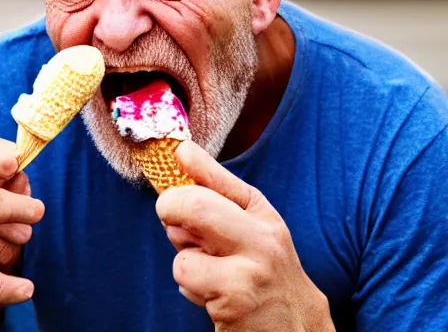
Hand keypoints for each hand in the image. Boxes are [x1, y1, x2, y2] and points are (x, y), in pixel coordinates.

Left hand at [156, 141, 334, 331]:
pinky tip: (213, 293)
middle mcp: (261, 237)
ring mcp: (249, 271)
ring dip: (184, 259)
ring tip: (209, 268)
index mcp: (261, 213)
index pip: (220, 181)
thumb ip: (217, 189)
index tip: (177, 162)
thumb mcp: (251, 224)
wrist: (296, 324)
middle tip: (169, 216)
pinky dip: (190, 287)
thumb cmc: (264, 266)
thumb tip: (182, 151)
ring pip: (183, 253)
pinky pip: (187, 281)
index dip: (193, 167)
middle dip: (170, 207)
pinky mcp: (236, 302)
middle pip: (196, 207)